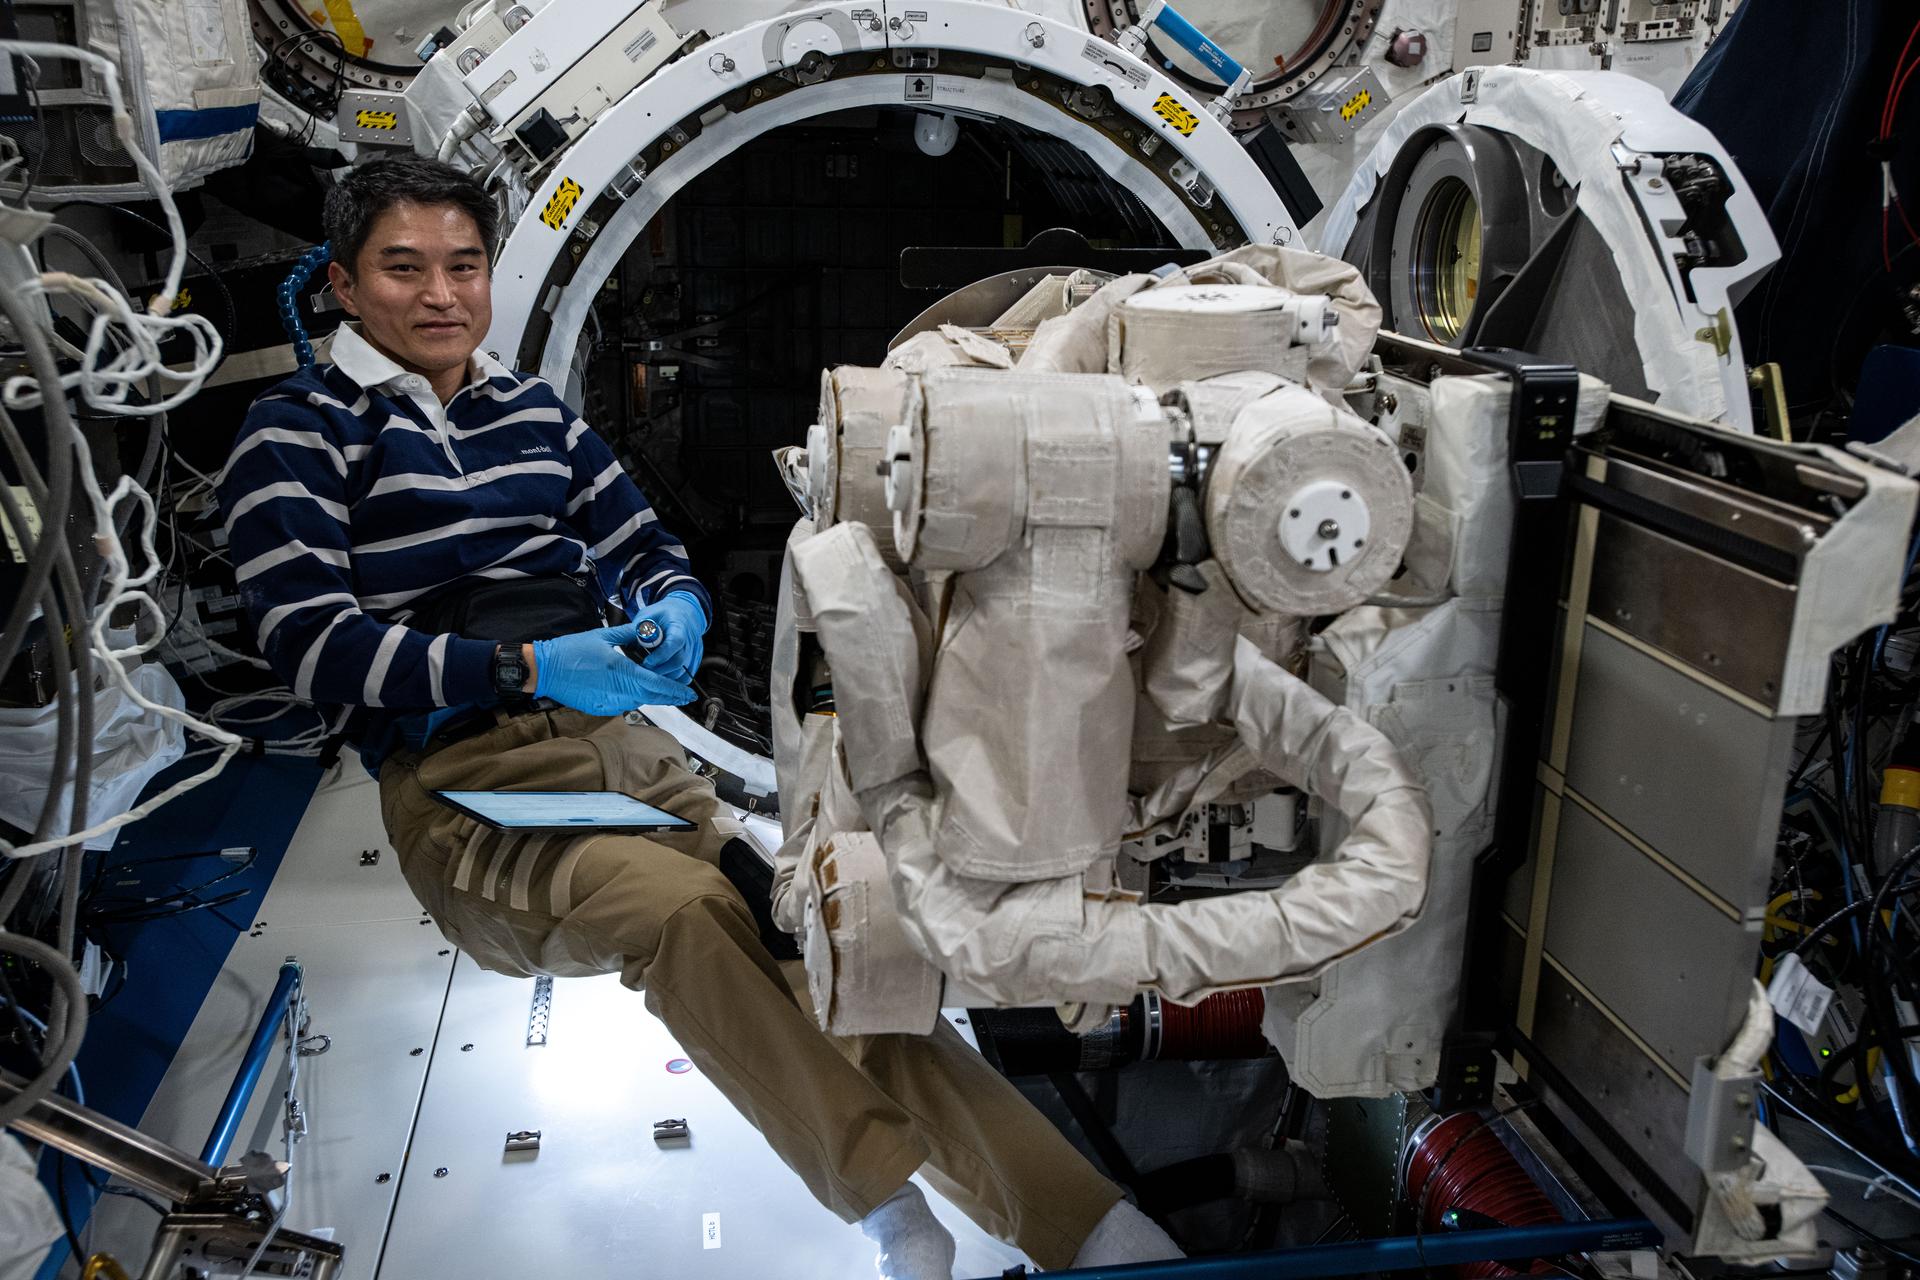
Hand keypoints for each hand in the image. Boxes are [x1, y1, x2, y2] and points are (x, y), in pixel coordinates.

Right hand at [530, 623, 694, 715]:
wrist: (545, 670)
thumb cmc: (571, 650)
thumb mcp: (602, 636)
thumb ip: (628, 635)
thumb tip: (646, 632)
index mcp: (621, 670)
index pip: (656, 683)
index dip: (674, 689)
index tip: (688, 693)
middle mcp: (617, 689)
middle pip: (651, 696)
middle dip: (669, 696)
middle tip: (683, 695)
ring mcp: (608, 702)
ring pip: (638, 701)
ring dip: (650, 696)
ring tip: (661, 690)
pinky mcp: (599, 709)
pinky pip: (623, 705)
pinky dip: (632, 699)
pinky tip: (633, 691)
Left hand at [627, 591, 706, 683]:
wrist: (682, 613)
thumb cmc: (662, 615)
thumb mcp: (647, 615)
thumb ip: (638, 629)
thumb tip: (626, 643)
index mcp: (679, 626)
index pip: (675, 642)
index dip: (661, 655)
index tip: (646, 662)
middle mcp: (690, 641)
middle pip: (679, 661)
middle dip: (659, 670)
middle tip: (644, 671)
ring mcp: (694, 653)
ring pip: (682, 673)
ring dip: (665, 678)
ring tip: (649, 675)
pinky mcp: (694, 662)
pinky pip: (685, 678)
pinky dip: (672, 682)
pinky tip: (660, 677)